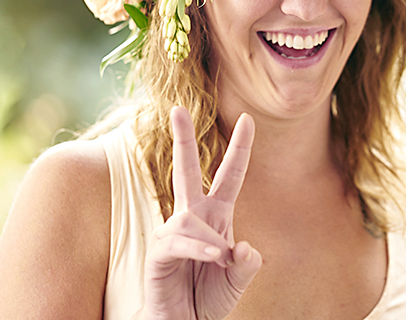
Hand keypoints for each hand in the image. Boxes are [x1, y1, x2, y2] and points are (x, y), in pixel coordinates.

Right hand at [139, 106, 261, 319]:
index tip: (248, 118)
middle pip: (187, 170)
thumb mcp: (238, 280)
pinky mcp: (158, 253)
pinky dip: (199, 249)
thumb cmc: (208, 299)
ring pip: (191, 220)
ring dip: (211, 241)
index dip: (240, 147)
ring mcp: (172, 233)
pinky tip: (213, 257)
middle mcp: (193, 217)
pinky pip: (179, 240)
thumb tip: (244, 248)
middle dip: (182, 138)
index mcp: (216, 215)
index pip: (229, 174)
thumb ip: (246, 264)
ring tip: (220, 261)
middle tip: (177, 108)